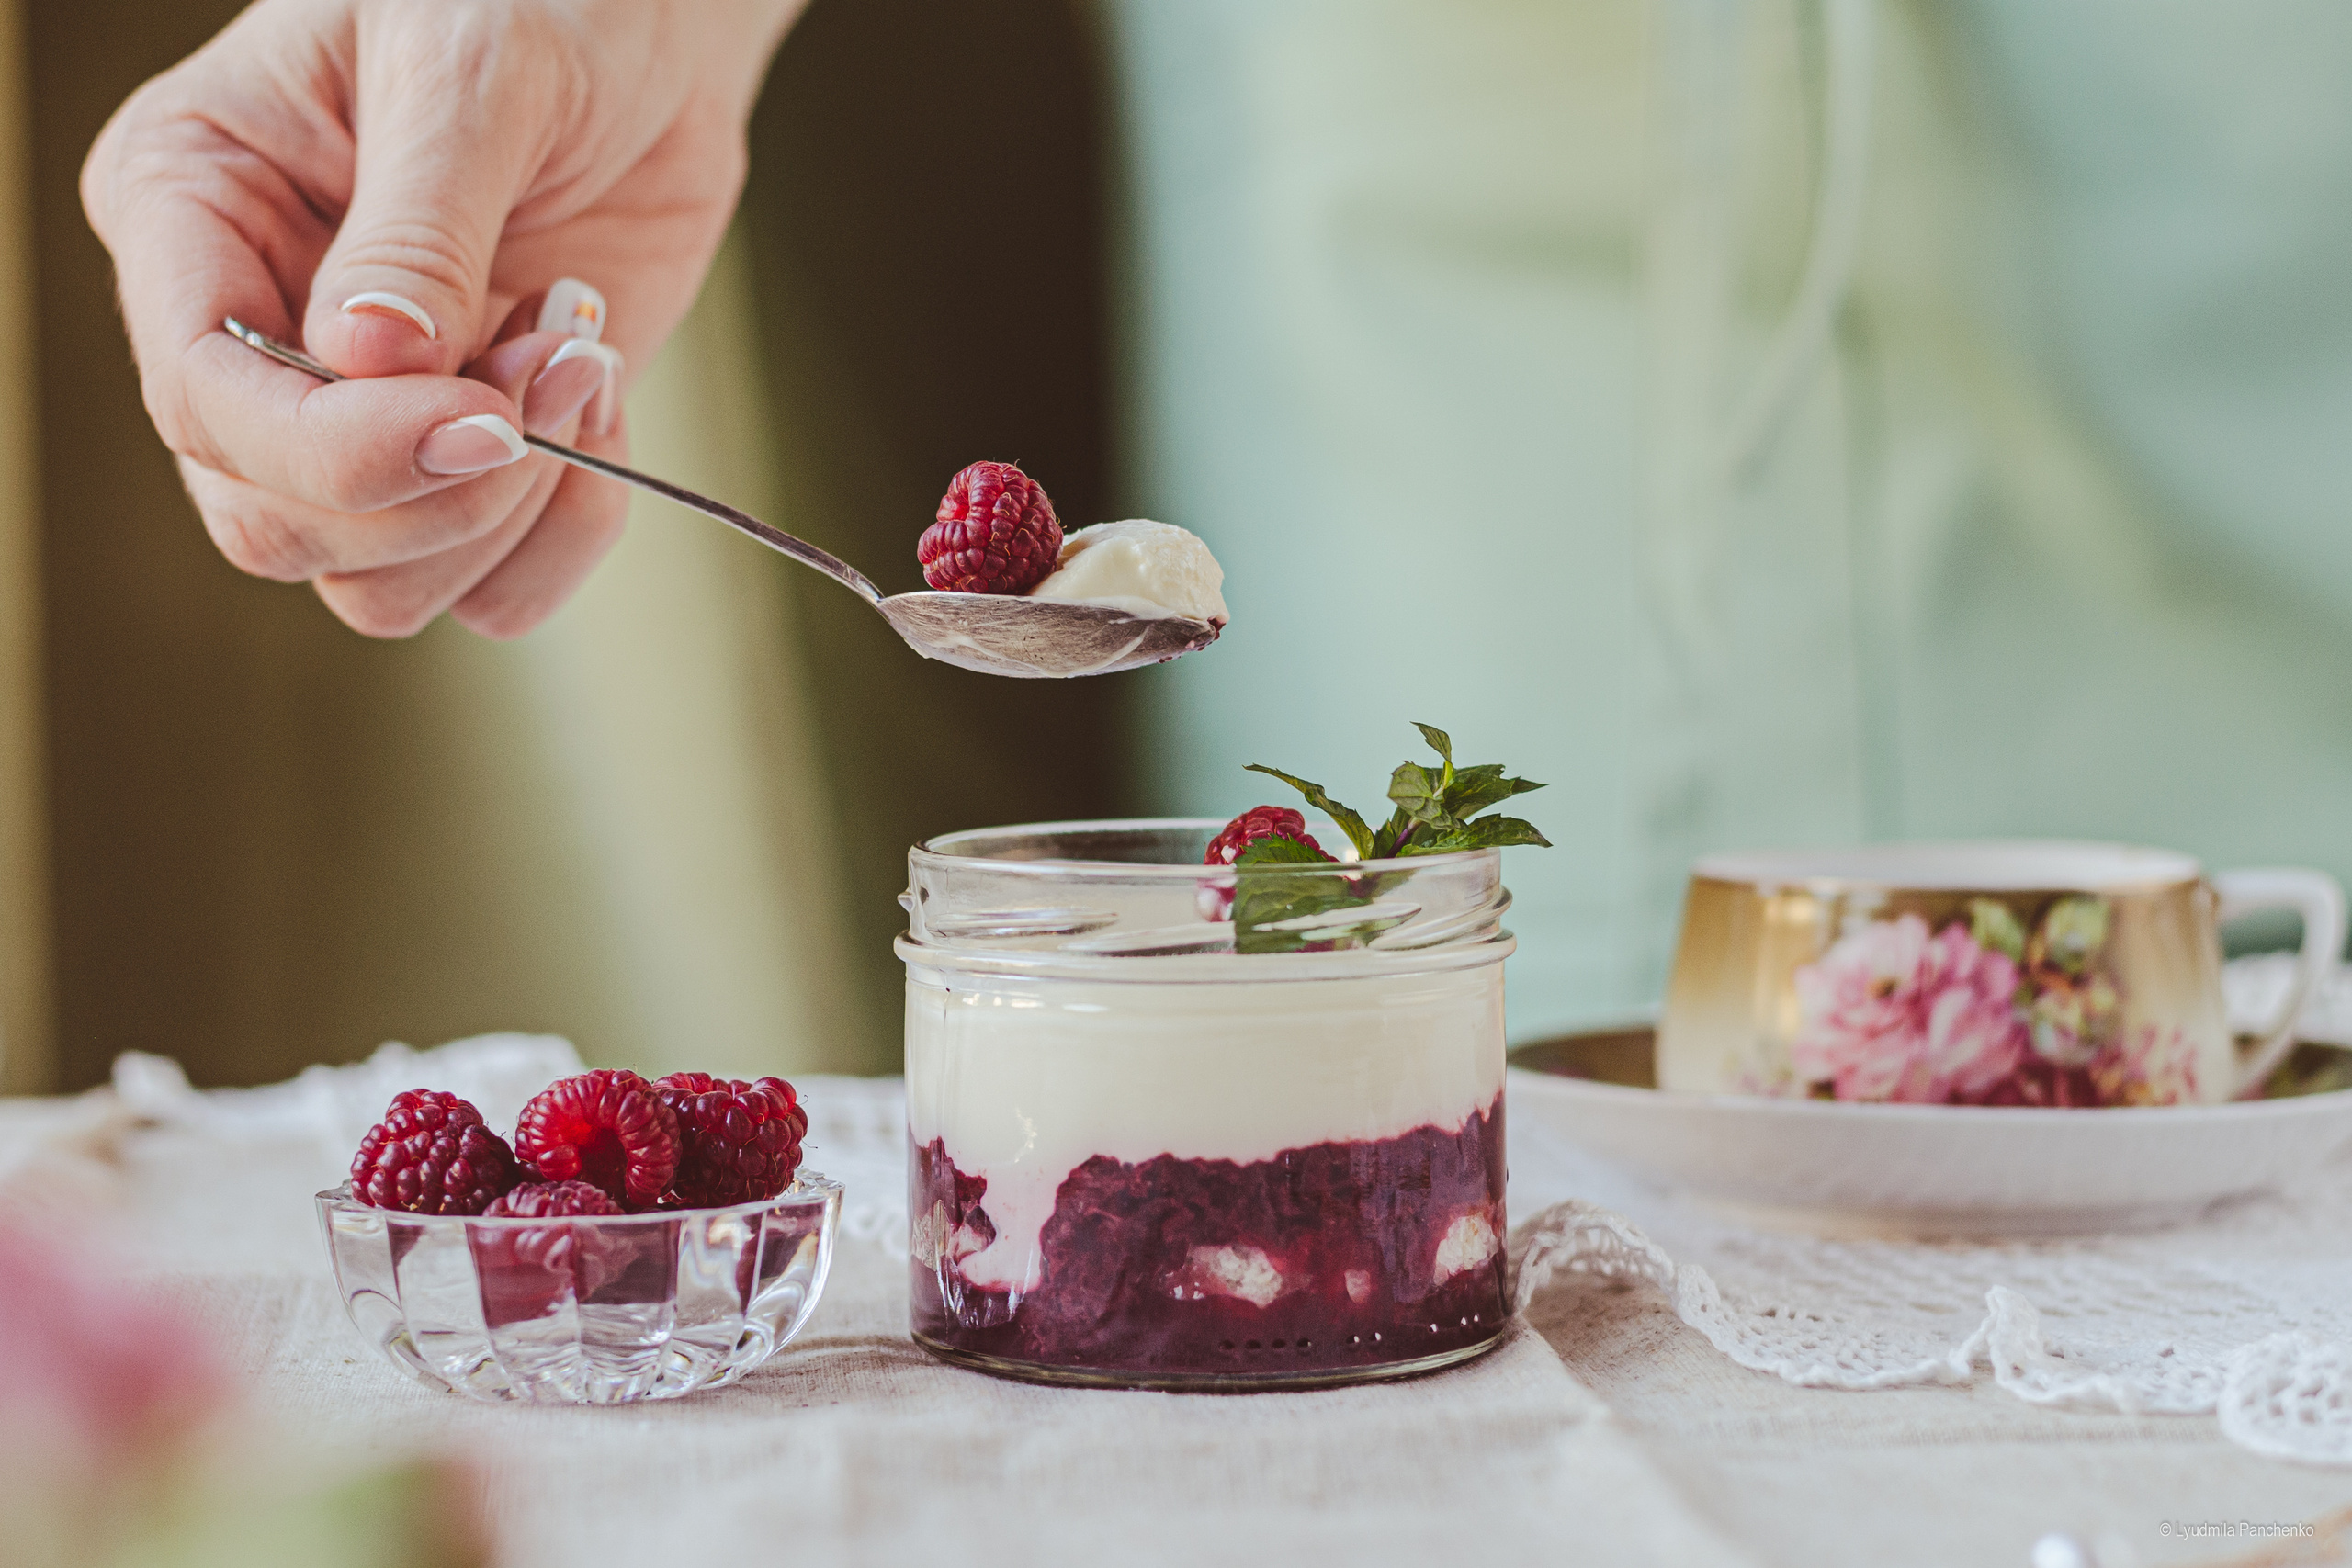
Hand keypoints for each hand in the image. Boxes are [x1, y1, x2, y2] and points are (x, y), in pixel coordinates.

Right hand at [82, 0, 801, 637]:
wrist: (654, 38)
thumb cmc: (539, 5)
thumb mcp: (472, 72)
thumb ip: (420, 224)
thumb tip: (368, 360)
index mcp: (190, 211)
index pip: (200, 397)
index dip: (331, 449)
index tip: (478, 420)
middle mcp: (254, 338)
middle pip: (274, 523)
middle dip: (433, 492)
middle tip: (555, 362)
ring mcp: (361, 417)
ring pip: (379, 583)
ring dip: (507, 512)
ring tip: (580, 359)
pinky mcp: (470, 463)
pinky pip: (493, 591)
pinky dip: (565, 533)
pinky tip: (603, 404)